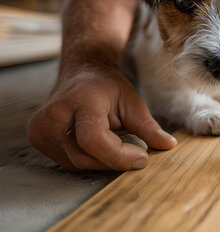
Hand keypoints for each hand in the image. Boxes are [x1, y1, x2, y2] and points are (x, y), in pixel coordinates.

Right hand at [28, 62, 176, 170]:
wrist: (82, 69)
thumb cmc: (108, 85)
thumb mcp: (133, 102)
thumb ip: (148, 127)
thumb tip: (168, 146)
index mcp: (79, 101)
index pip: (94, 140)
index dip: (119, 155)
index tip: (142, 157)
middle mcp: (53, 115)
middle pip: (86, 156)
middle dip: (115, 159)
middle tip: (134, 151)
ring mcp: (41, 127)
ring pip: (77, 163)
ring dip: (102, 160)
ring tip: (114, 140)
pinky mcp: (37, 137)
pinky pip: (67, 161)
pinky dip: (88, 158)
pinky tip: (97, 142)